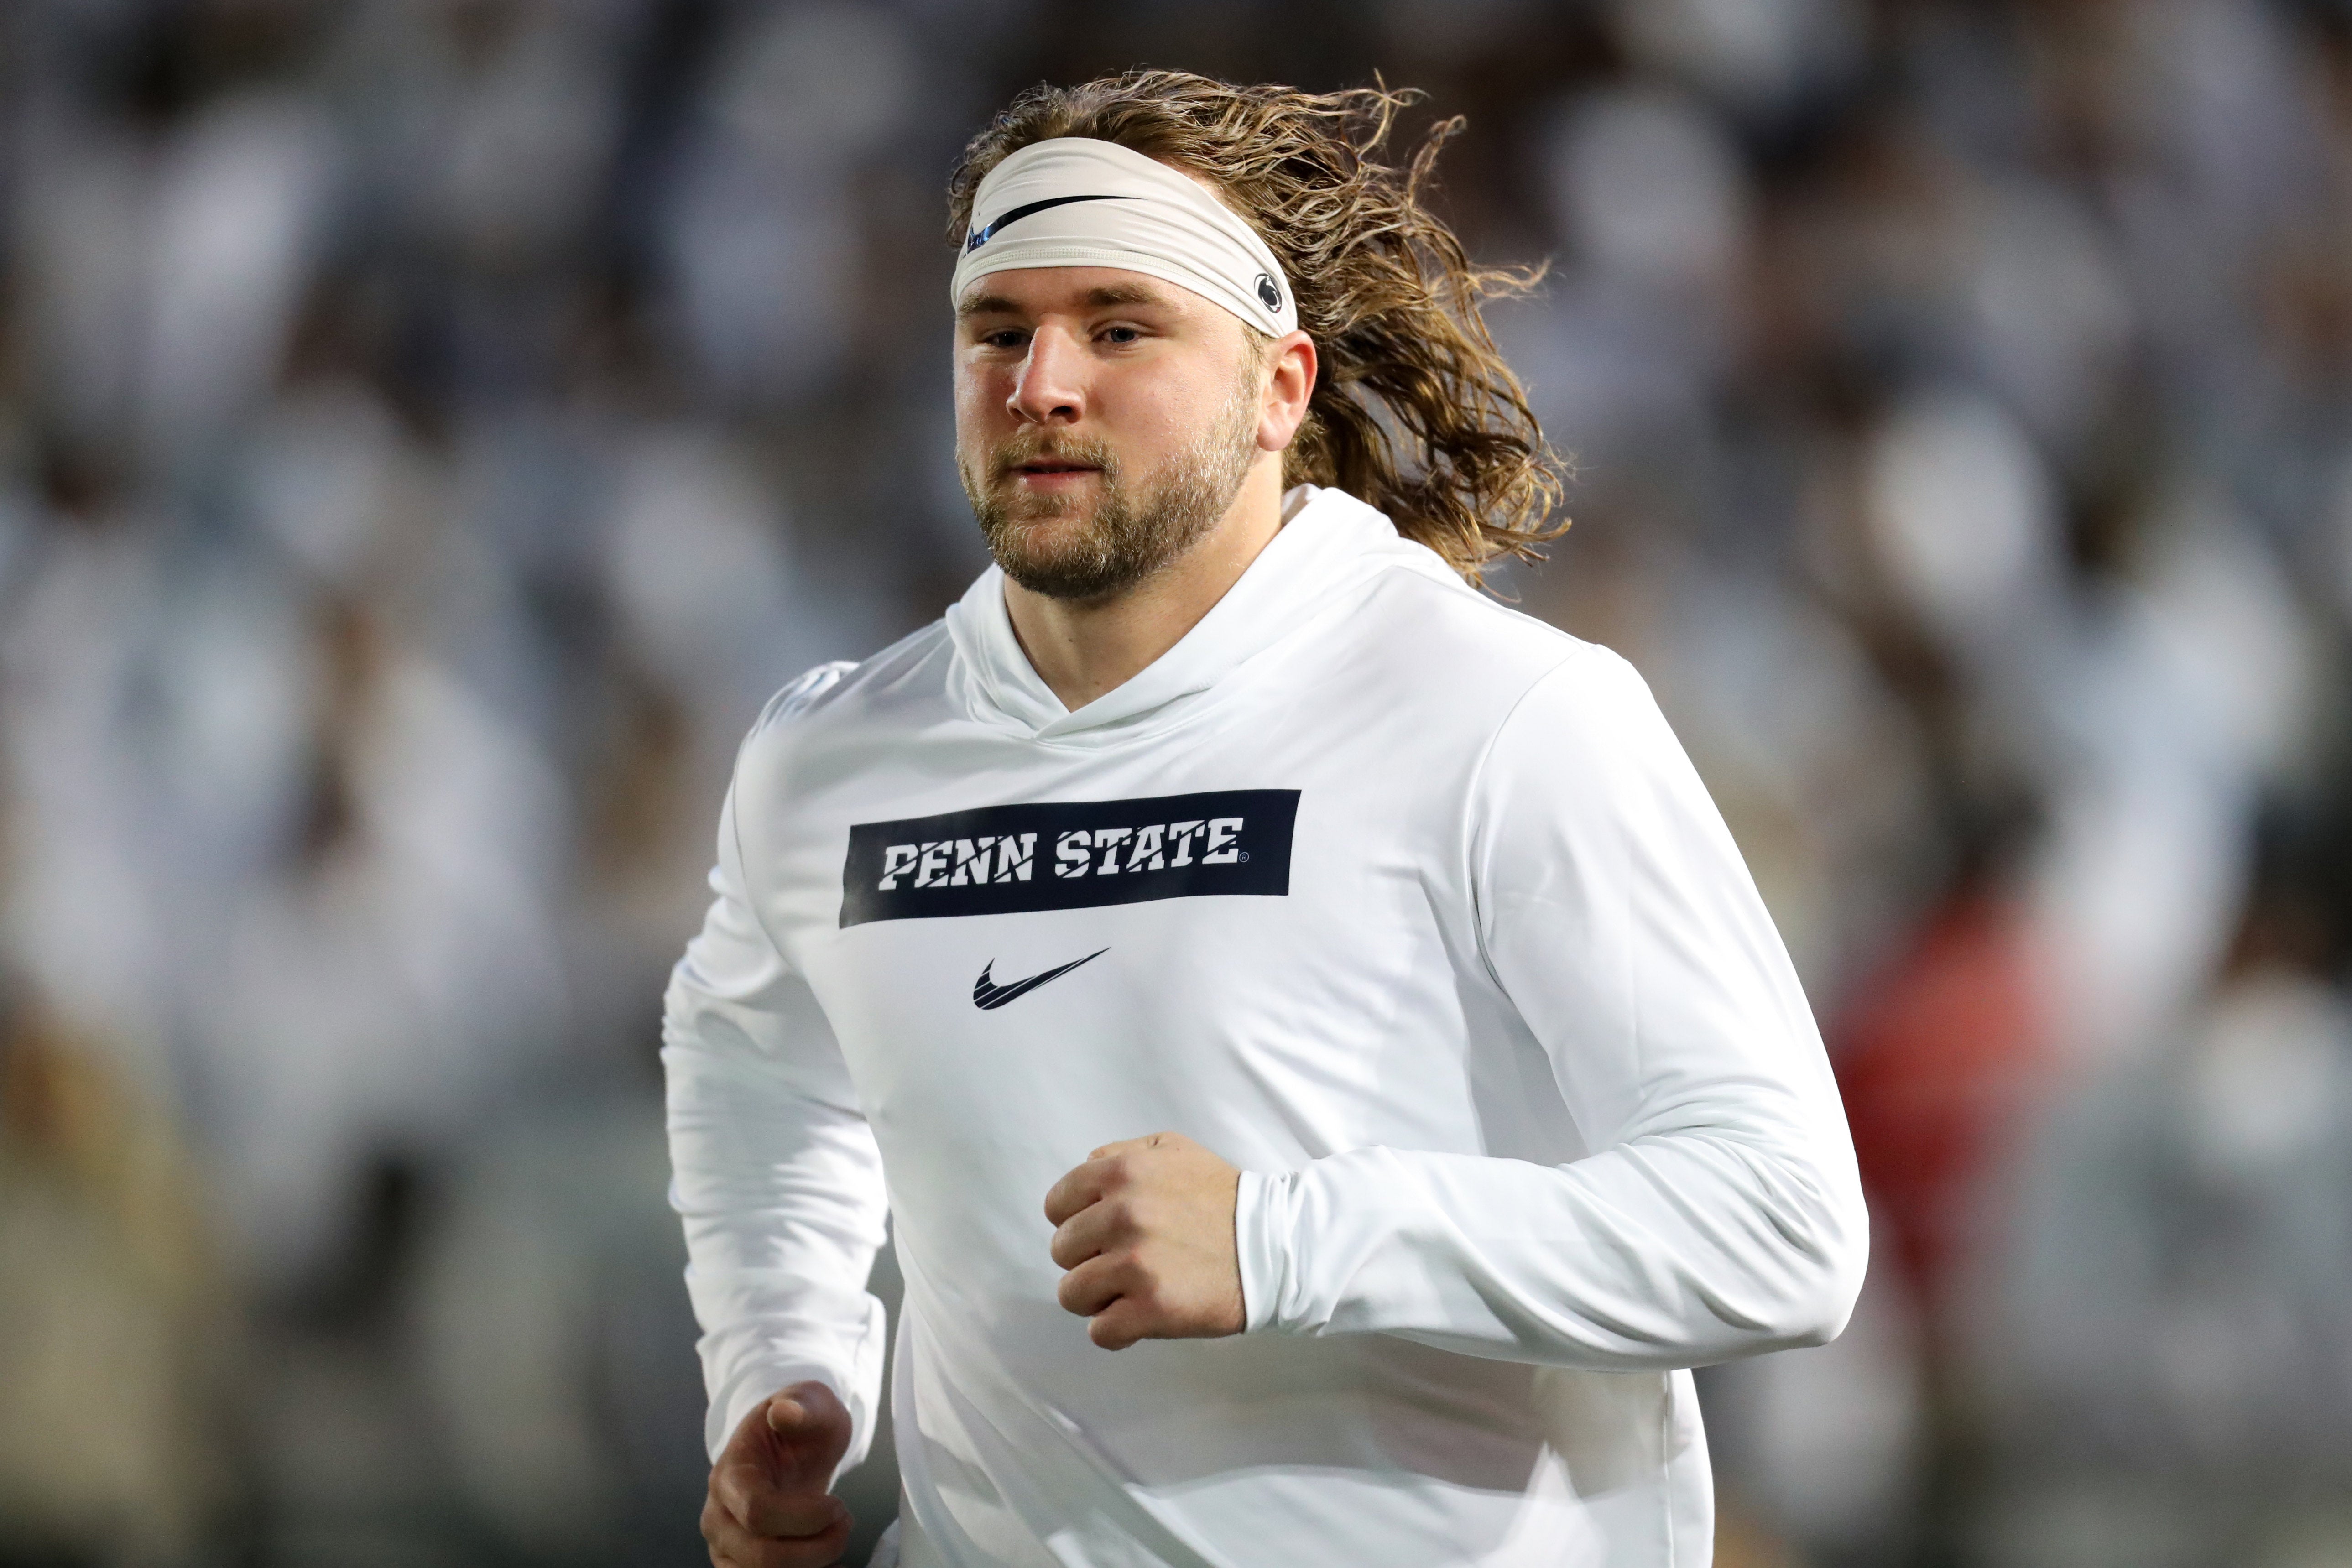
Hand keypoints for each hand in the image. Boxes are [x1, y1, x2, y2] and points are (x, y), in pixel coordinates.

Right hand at [701, 1381, 853, 1567]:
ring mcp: (725, 1545)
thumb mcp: (811, 1402)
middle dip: (815, 1548)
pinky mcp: (738, 1564)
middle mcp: (718, 1516)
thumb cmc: (800, 1425)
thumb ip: (801, 1405)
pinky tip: (830, 1564)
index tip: (839, 1504)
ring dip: (811, 1566)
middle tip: (845, 1523)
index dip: (805, 1517)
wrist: (787, 1447)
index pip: (757, 1512)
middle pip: (760, 1556)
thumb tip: (784, 1412)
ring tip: (838, 1537)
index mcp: (730, 1474)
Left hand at [1044, 1131, 1244, 1350]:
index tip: (1101, 1233)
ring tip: (1130, 1291)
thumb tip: (1087, 1167)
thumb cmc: (1223, 1199)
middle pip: (1062, 1252)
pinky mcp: (1152, 1309)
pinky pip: (1101, 1332)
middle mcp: (1123, 1215)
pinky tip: (1142, 1316)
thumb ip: (1123, 1152)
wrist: (1276, 1245)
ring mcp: (1136, 1265)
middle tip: (1124, 1262)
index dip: (1075, 1222)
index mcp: (1122, 1173)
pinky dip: (1117, 1330)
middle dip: (1088, 1260)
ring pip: (1072, 1294)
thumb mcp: (1174, 1149)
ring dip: (1097, 1298)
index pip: (1056, 1206)